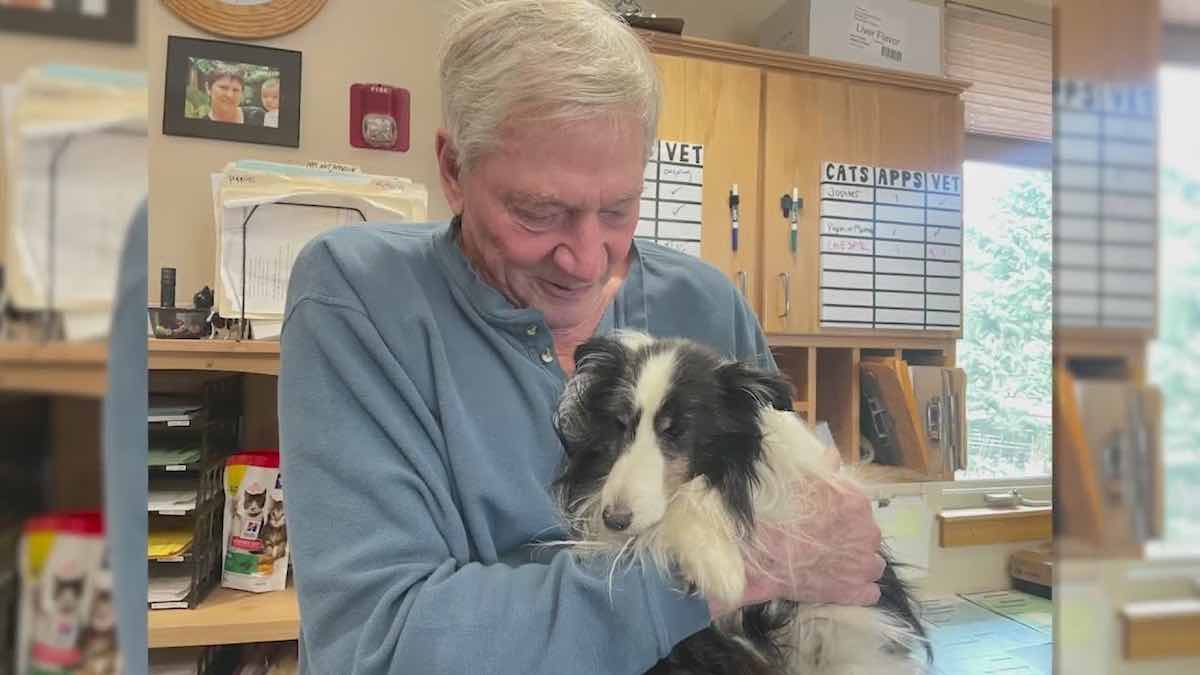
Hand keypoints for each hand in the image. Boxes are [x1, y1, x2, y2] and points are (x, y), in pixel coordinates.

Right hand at [709, 453, 883, 617]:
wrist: (766, 555)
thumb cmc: (782, 516)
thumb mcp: (801, 482)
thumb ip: (824, 468)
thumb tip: (833, 455)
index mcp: (857, 504)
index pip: (862, 511)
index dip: (846, 519)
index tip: (830, 524)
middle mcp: (868, 534)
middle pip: (869, 539)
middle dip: (853, 542)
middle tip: (828, 545)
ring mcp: (864, 566)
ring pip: (874, 566)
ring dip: (859, 566)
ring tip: (836, 567)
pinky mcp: (856, 592)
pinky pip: (870, 593)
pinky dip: (858, 590)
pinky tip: (840, 586)